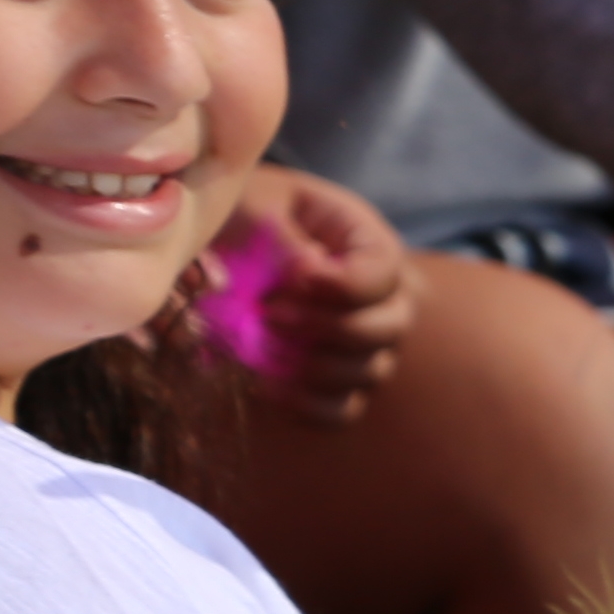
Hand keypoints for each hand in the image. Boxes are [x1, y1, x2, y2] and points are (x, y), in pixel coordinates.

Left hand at [214, 166, 415, 426]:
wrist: (223, 243)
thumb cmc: (244, 213)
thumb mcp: (256, 203)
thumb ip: (281, 234)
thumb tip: (306, 272)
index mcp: (368, 244)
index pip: (385, 273)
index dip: (347, 284)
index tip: (298, 277)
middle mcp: (381, 297)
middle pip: (390, 328)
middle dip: (330, 326)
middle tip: (269, 314)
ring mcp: (364, 345)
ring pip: (370, 372)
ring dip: (315, 366)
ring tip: (260, 347)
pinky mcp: (335, 382)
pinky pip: (343, 411)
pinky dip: (309, 407)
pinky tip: (266, 386)